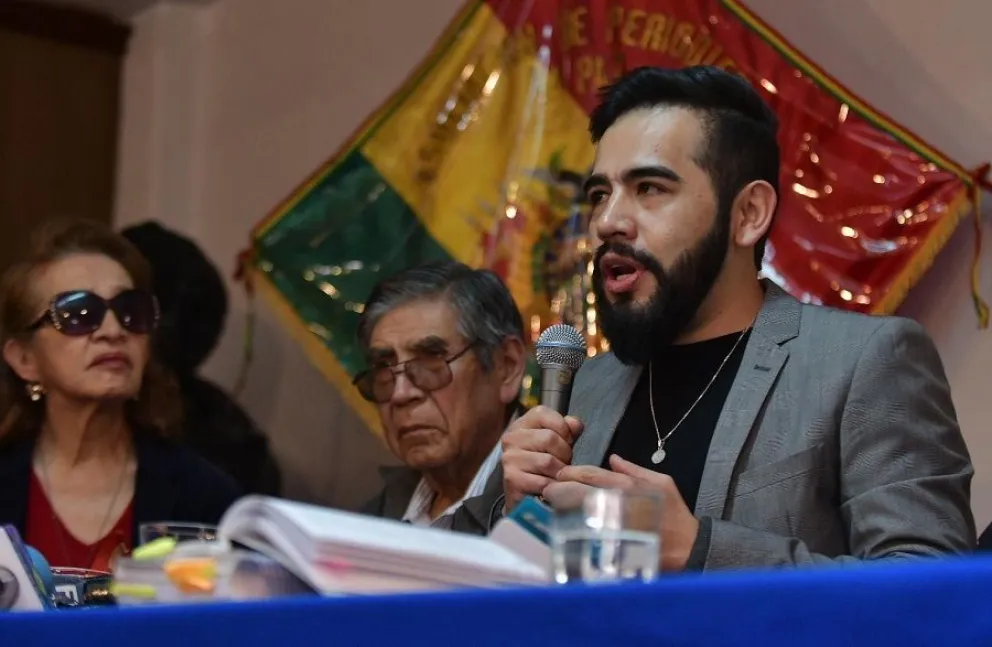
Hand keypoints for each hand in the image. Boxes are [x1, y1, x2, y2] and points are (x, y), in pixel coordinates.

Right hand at [501, 406, 582, 511]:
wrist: (526, 497)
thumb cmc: (544, 467)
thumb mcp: (558, 443)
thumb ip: (568, 430)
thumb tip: (575, 424)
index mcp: (522, 424)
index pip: (543, 413)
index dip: (562, 428)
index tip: (566, 441)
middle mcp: (511, 438)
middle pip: (549, 438)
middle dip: (564, 453)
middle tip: (561, 463)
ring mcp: (510, 459)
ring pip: (548, 461)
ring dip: (559, 472)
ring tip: (556, 476)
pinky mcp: (512, 479)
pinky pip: (544, 481)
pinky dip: (553, 487)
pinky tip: (550, 488)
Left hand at [550, 454, 699, 570]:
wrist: (688, 548)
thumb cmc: (674, 513)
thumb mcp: (661, 483)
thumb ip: (634, 469)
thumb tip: (613, 459)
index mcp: (627, 486)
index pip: (589, 474)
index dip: (570, 472)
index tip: (560, 474)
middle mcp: (616, 503)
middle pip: (576, 491)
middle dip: (558, 489)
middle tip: (548, 489)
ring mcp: (610, 525)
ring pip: (575, 512)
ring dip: (560, 507)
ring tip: (551, 506)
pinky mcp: (609, 545)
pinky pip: (583, 534)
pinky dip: (570, 528)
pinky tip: (562, 526)